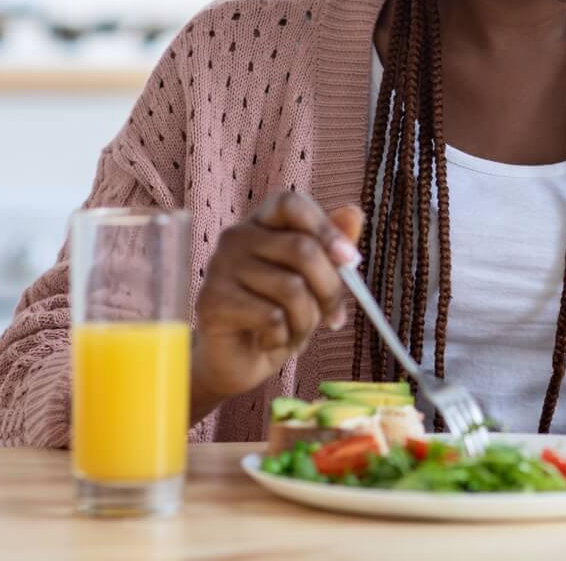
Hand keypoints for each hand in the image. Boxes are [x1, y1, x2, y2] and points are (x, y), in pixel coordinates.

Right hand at [189, 191, 363, 420]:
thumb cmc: (281, 314)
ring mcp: (220, 266)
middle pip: (302, 249)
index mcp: (262, 223)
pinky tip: (269, 341)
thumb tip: (353, 212)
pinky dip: (282, 337)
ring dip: (306, 321)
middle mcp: (236, 237)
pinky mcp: (212, 301)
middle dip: (330, 290)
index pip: (292, 203)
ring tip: (295, 332)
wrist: (242, 361)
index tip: (349, 259)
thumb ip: (334, 246)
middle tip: (333, 316)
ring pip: (292, 288)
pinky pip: (272, 317)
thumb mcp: (316, 281)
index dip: (325, 228)